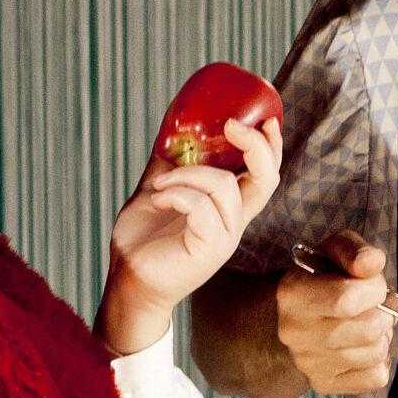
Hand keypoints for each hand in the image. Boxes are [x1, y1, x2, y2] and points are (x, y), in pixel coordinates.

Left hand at [100, 117, 282, 353]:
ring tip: (160, 183)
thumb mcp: (158, 187)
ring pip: (225, 186)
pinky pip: (202, 207)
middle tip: (232, 124)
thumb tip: (172, 124)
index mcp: (228, 207)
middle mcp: (233, 221)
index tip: (266, 119)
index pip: (265, 174)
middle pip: (267, 179)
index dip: (271, 146)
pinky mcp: (210, 249)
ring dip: (189, 174)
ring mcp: (225, 237)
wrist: (127, 278)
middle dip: (257, 146)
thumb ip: (170, 161)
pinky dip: (177, 194)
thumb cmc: (143, 238)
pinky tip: (158, 198)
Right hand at [275, 230, 392, 393]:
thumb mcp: (335, 252)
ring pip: (375, 353)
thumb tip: (371, 263)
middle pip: (368, 330)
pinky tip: (365, 347)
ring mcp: (308, 362)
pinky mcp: (324, 384)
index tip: (374, 286)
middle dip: (385, 314)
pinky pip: (375, 377)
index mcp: (293, 295)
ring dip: (383, 337)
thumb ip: (355, 251)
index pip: (347, 299)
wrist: (300, 316)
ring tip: (368, 324)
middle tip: (376, 307)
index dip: (375, 290)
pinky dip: (380, 361)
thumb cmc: (324, 280)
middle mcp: (295, 332)